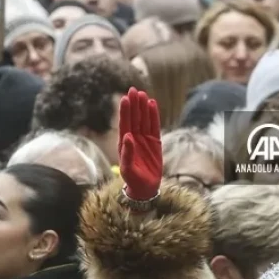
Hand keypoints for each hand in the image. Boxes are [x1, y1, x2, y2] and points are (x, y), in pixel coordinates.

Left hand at [118, 88, 162, 203]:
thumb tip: (127, 136)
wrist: (145, 188)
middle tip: (133, 90)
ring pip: (143, 119)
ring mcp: (144, 139)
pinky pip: (154, 126)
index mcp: (124, 143)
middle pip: (134, 118)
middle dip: (133, 105)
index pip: (124, 124)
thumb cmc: (133, 180)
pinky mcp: (155, 142)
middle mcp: (133, 138)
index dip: (125, 111)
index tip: (125, 98)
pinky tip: (152, 104)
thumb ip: (127, 153)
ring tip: (142, 94)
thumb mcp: (127, 169)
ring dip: (143, 107)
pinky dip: (153, 115)